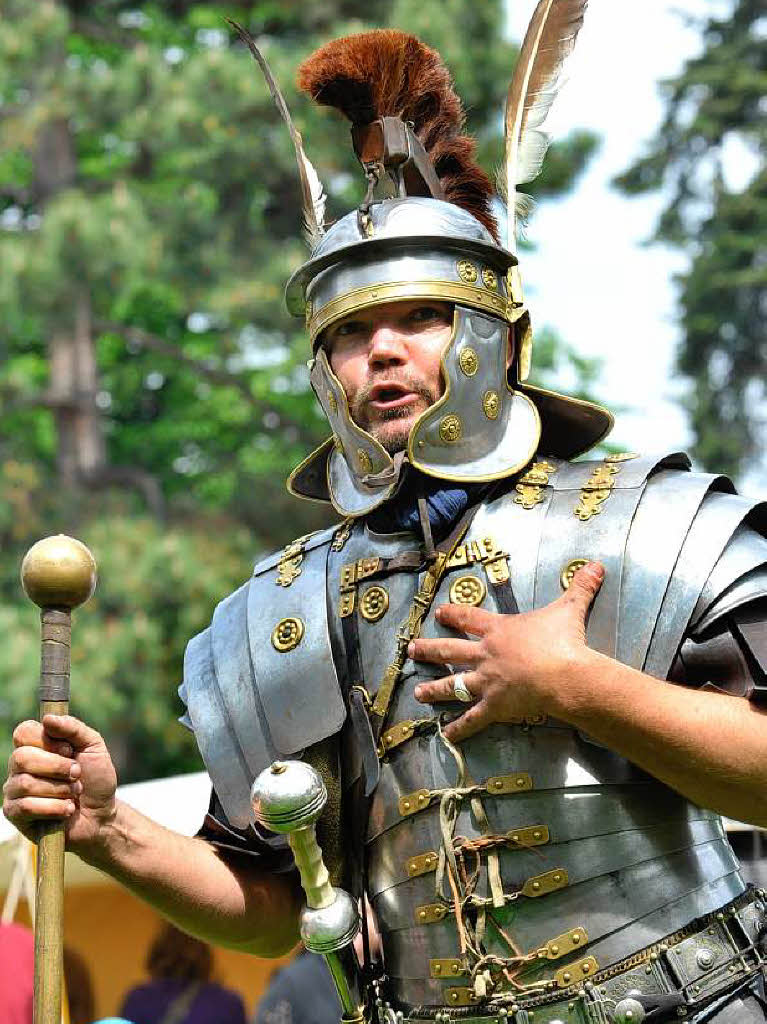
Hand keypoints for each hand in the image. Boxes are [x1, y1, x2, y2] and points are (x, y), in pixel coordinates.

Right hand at [3, 715, 117, 852]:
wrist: (101, 815)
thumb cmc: (96, 779)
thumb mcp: (94, 746)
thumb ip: (73, 728)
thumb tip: (47, 718)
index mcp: (37, 745)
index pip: (23, 732)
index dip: (47, 741)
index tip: (68, 750)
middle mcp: (20, 765)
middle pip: (22, 757)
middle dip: (57, 767)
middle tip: (77, 774)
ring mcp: (14, 789)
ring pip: (26, 783)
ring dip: (60, 790)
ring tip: (74, 793)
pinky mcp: (14, 813)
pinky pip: (26, 806)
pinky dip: (55, 808)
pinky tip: (67, 809)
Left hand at [409, 562, 603, 741]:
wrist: (562, 673)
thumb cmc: (562, 640)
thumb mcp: (569, 609)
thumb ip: (579, 587)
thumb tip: (596, 566)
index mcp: (498, 630)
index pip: (469, 617)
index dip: (453, 614)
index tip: (439, 613)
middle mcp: (485, 654)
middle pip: (450, 650)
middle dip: (429, 650)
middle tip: (411, 650)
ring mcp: (486, 681)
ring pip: (453, 684)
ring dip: (434, 689)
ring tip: (418, 693)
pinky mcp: (494, 705)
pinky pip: (472, 718)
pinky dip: (459, 728)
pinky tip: (446, 735)